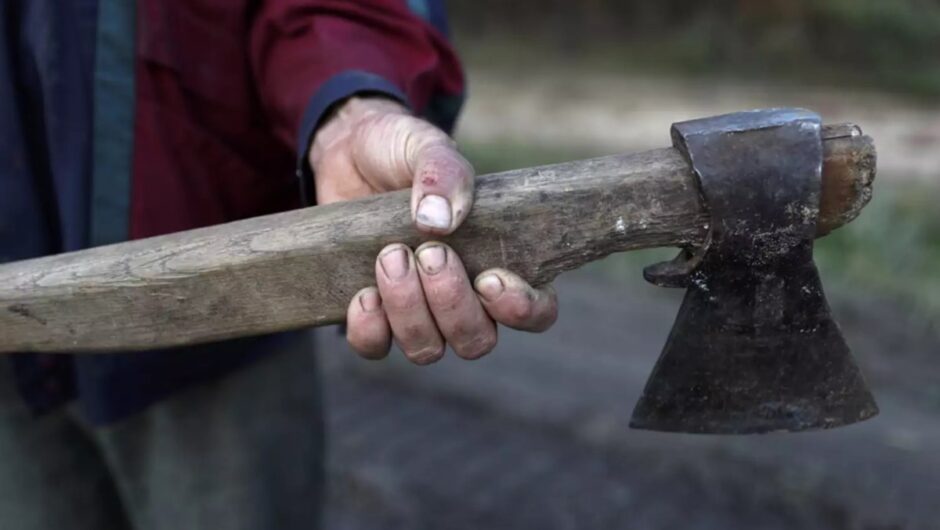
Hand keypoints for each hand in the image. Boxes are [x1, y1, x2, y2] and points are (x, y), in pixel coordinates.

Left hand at [310, 97, 557, 363]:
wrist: (347, 151)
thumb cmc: (403, 151)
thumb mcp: (426, 146)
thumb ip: (443, 173)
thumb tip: (439, 221)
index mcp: (501, 260)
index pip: (536, 311)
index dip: (521, 309)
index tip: (490, 278)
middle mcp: (465, 298)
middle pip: (477, 340)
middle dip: (451, 302)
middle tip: (429, 252)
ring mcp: (418, 312)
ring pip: (428, 349)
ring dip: (409, 310)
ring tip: (390, 256)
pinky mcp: (373, 315)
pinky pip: (375, 347)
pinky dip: (370, 328)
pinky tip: (363, 293)